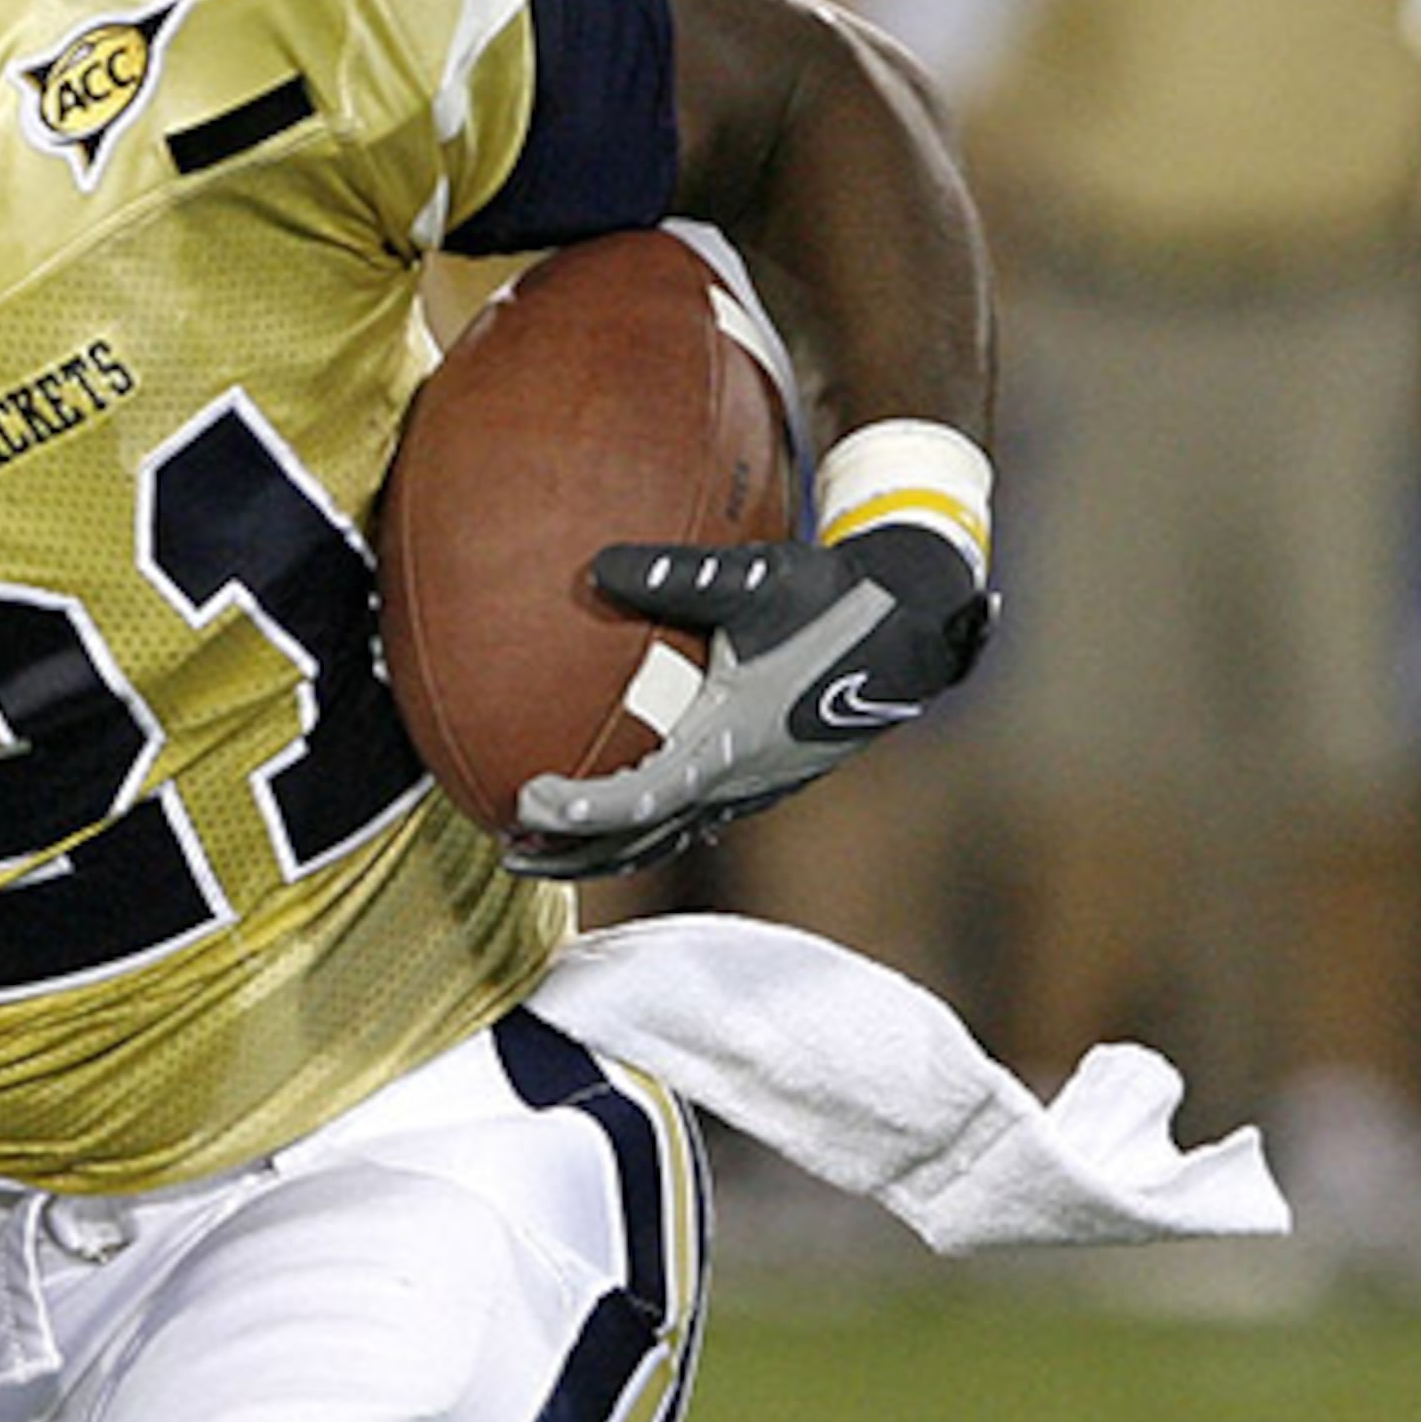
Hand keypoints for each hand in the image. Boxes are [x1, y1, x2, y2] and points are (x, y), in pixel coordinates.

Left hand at [508, 520, 994, 877]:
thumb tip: (596, 566)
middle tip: (507, 853)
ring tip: (545, 849)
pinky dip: (645, 826)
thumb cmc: (833, 599)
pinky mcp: (765, 779)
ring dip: (605, 850)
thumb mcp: (754, 577)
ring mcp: (754, 787)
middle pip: (642, 841)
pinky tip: (620, 811)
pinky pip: (693, 819)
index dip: (580, 810)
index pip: (639, 798)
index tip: (524, 802)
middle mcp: (738, 780)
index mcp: (729, 744)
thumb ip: (675, 574)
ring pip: (667, 837)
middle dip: (574, 855)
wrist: (912, 631)